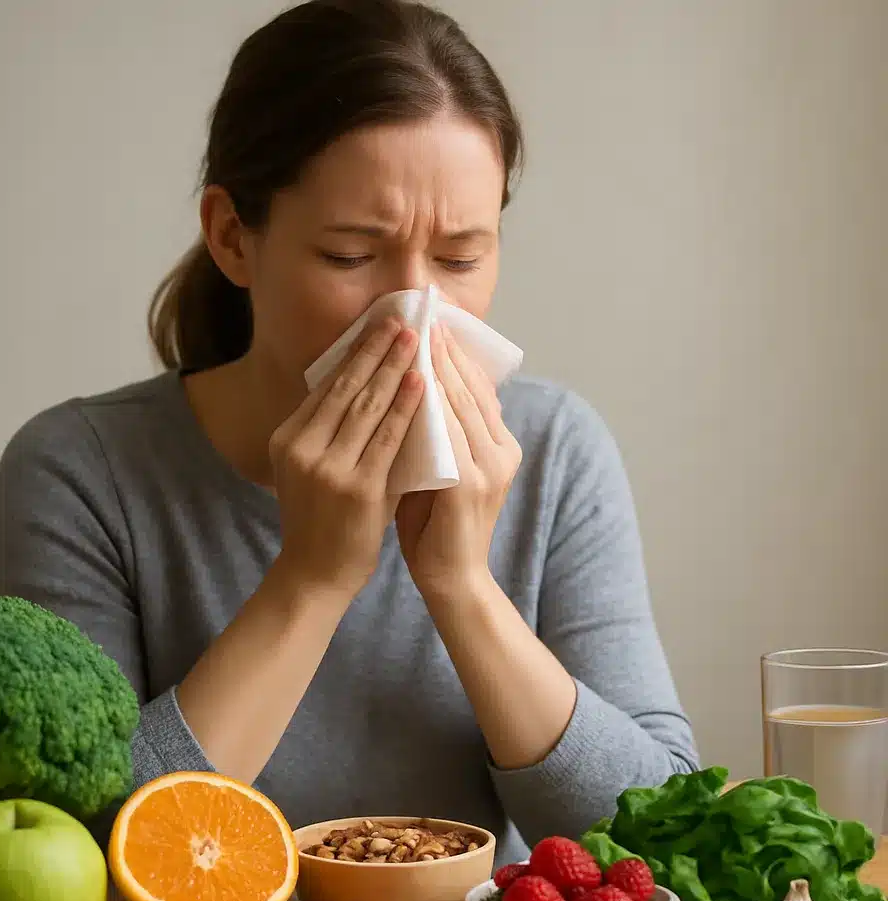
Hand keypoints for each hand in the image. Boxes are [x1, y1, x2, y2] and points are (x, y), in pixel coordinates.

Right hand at [269, 316, 424, 600]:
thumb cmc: (322, 520)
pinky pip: (388, 438)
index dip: (355, 353)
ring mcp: (328, 468)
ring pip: (367, 407)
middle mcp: (302, 448)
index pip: (326, 386)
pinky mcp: (357, 488)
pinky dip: (406, 407)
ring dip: (394, 367)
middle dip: (376, 349)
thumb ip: (329, 432)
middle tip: (402, 318)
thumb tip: (361, 385)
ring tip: (416, 338)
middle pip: (346, 388)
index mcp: (287, 439)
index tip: (378, 325)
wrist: (316, 575)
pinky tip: (422, 382)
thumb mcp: (310, 469)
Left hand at [396, 324, 521, 598]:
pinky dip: (431, 403)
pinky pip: (450, 432)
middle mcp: (501, 450)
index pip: (476, 388)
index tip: (431, 321)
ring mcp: (491, 466)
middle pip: (472, 387)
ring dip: (438, 366)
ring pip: (462, 403)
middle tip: (423, 313)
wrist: (452, 579)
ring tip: (416, 334)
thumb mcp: (437, 471)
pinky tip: (412, 381)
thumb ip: (433, 435)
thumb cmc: (435, 526)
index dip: (454, 353)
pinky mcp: (473, 484)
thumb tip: (406, 391)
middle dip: (445, 348)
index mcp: (497, 446)